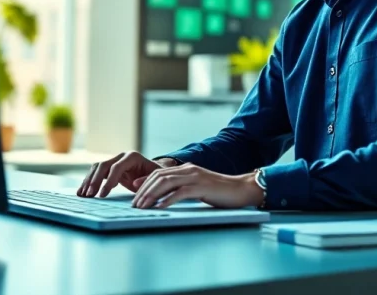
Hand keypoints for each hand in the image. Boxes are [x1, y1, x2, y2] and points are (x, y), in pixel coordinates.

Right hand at [77, 152, 174, 197]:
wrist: (154, 173)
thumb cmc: (156, 176)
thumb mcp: (156, 178)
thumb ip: (147, 180)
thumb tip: (136, 183)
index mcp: (132, 157)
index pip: (117, 167)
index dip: (109, 181)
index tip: (103, 195)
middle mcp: (121, 156)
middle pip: (104, 165)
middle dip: (95, 181)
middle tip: (89, 195)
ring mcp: (114, 161)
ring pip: (97, 168)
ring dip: (89, 181)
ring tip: (83, 195)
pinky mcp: (109, 168)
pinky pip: (96, 173)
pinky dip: (88, 182)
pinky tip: (82, 192)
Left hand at [131, 163, 263, 209]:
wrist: (241, 189)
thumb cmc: (220, 192)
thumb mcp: (198, 188)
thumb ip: (183, 188)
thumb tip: (165, 197)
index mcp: (186, 169)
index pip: (159, 172)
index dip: (145, 182)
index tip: (134, 193)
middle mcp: (188, 170)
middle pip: (159, 176)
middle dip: (144, 190)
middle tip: (135, 204)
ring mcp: (195, 177)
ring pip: (166, 183)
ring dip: (152, 195)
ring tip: (143, 206)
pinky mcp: (201, 187)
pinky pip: (180, 193)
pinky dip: (168, 200)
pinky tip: (159, 207)